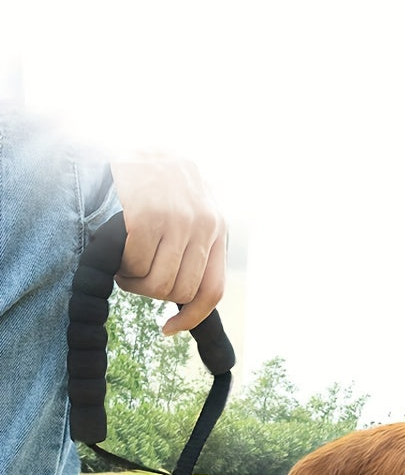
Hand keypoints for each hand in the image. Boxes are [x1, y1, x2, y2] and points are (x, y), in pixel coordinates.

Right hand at [110, 155, 226, 334]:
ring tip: (125, 261)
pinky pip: (135, 265)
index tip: (169, 329)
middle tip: (134, 275)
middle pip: (179, 291)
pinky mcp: (149, 214)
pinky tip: (117, 251)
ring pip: (157, 284)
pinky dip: (121, 266)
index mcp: (218, 229)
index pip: (213, 290)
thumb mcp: (190, 211)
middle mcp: (206, 225)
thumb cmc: (158, 188)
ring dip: (133, 281)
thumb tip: (188, 300)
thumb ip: (196, 247)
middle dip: (151, 292)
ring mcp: (179, 219)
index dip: (191, 316)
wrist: (133, 145)